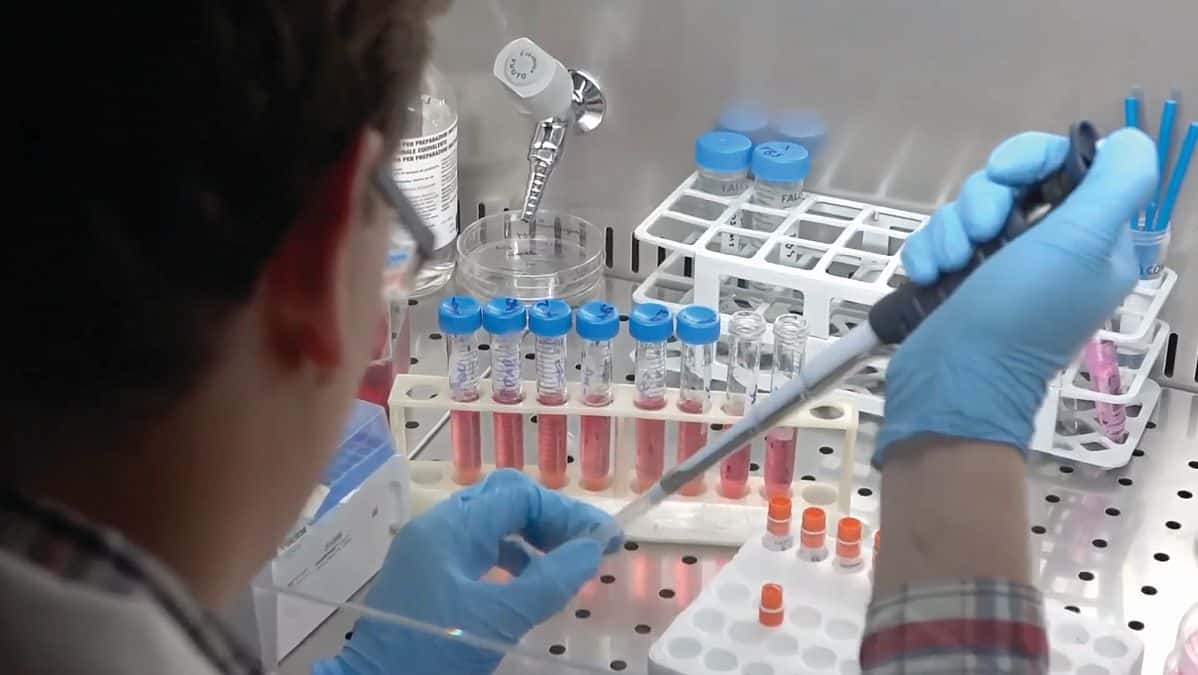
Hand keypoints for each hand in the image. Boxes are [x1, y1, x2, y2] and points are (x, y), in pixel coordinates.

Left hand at [315, 469, 619, 674]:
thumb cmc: (431, 654)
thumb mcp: (499, 620)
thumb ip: (550, 582)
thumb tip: (593, 548)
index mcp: (450, 528)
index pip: (519, 496)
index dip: (565, 514)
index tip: (601, 540)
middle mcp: (437, 528)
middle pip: (503, 501)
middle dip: (549, 519)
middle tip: (584, 548)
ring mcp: (428, 551)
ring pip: (490, 525)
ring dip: (531, 539)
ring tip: (563, 568)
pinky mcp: (426, 575)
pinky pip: (475, 550)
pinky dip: (508, 558)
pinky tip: (527, 585)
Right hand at [874, 129, 1157, 463]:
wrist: (955, 383)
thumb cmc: (1021, 316)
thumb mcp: (1083, 244)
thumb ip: (1119, 182)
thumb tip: (1123, 142)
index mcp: (1091, 239)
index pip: (1065, 165)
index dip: (1032, 157)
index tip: (1005, 173)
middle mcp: (1047, 250)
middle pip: (1008, 183)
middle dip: (982, 200)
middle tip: (980, 233)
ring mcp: (997, 268)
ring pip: (966, 211)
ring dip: (949, 230)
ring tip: (948, 265)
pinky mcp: (954, 282)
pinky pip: (936, 240)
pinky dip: (926, 252)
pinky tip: (926, 275)